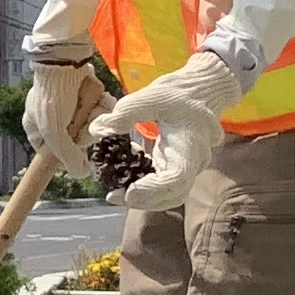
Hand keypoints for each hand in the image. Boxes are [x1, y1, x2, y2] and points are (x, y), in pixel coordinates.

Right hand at [21, 57, 107, 166]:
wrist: (65, 59)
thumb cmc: (53, 96)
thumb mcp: (55, 131)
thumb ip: (66, 155)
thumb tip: (81, 175)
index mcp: (36, 127)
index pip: (50, 153)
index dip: (64, 156)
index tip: (77, 155)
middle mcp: (51, 117)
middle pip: (75, 139)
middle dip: (85, 131)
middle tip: (85, 124)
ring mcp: (69, 105)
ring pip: (89, 122)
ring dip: (95, 116)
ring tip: (93, 105)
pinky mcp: (83, 94)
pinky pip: (97, 107)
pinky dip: (102, 104)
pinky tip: (99, 96)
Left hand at [97, 48, 242, 203]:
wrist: (197, 95)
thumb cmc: (177, 94)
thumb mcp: (150, 96)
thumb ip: (125, 113)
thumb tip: (97, 130)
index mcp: (189, 145)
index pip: (178, 177)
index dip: (155, 190)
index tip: (130, 191)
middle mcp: (193, 163)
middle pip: (173, 194)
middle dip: (143, 200)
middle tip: (112, 195)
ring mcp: (186, 169)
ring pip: (169, 197)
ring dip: (142, 199)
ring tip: (114, 193)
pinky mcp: (175, 170)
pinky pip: (163, 189)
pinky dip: (143, 190)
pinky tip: (122, 182)